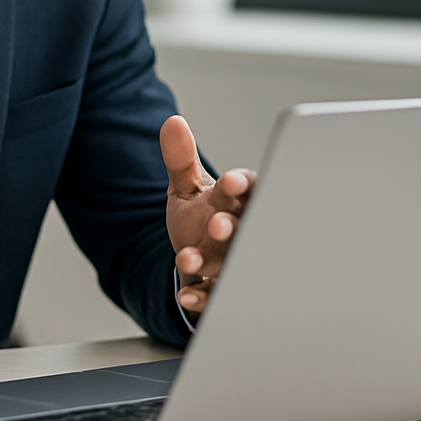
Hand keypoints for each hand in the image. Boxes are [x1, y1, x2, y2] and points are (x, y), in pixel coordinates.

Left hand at [160, 114, 254, 315]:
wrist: (201, 264)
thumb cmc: (203, 218)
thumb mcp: (188, 187)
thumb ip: (180, 158)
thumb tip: (171, 123)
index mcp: (239, 201)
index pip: (249, 189)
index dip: (241, 186)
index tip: (231, 182)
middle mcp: (243, 232)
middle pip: (244, 228)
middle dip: (231, 227)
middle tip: (218, 225)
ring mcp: (235, 264)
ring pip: (229, 264)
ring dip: (210, 262)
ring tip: (187, 258)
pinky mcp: (222, 291)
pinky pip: (214, 296)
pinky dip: (200, 297)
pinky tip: (185, 295)